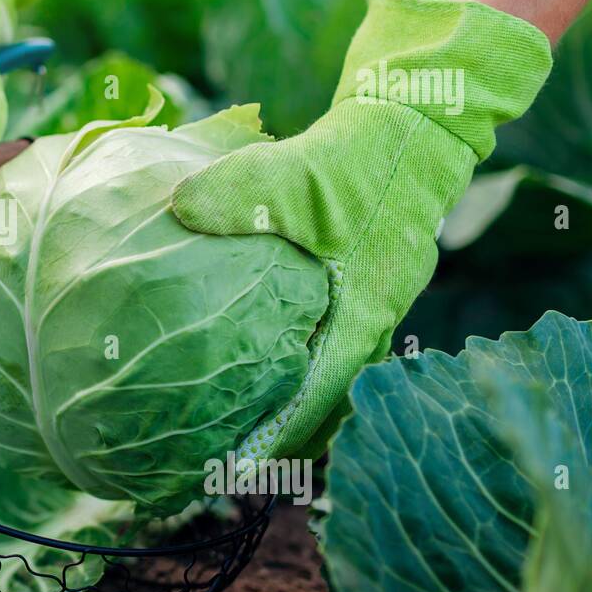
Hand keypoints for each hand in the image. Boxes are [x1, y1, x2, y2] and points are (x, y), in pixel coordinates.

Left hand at [171, 0, 551, 460]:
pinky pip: (323, 340)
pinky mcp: (358, 281)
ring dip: (289, 407)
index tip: (231, 472)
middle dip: (280, 441)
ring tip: (234, 429)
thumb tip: (173, 205)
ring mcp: (369, 302)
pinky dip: (291, 362)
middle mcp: (371, 319)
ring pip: (328, 377)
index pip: (318, 401)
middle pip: (327, 405)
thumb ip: (237, 190)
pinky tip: (247, 355)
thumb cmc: (368, 155)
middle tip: (224, 466)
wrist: (418, 120)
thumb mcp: (300, 171)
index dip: (276, 441)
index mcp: (362, 312)